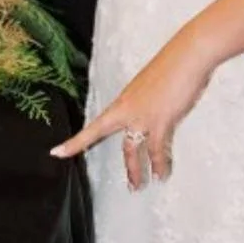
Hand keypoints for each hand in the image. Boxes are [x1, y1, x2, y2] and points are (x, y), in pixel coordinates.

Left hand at [50, 32, 214, 187]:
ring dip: (135, 171)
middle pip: (109, 140)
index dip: (75, 141)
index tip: (56, 153)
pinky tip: (162, 174)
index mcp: (123, 100)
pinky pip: (156, 150)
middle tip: (106, 177)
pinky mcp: (159, 121)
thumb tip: (150, 111)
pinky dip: (159, 164)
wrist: (187, 56)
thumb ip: (146, 101)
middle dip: (107, 157)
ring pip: (131, 150)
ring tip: (138, 186)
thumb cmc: (172, 65)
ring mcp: (142, 117)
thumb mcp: (151, 85)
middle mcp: (127, 110)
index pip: (94, 125)